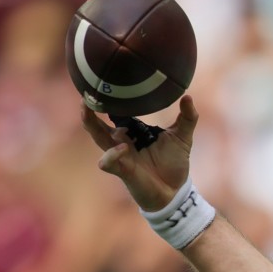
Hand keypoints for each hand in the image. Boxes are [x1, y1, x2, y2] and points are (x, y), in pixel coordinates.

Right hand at [81, 95, 197, 210]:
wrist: (176, 190)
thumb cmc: (174, 163)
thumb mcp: (182, 137)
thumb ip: (187, 118)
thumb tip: (188, 96)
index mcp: (132, 131)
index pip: (115, 112)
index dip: (107, 99)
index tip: (102, 80)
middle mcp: (121, 141)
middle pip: (98, 123)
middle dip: (88, 108)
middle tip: (84, 92)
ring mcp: (119, 155)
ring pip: (97, 138)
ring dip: (90, 124)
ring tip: (86, 110)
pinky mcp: (122, 170)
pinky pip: (109, 161)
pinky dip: (113, 154)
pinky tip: (123, 147)